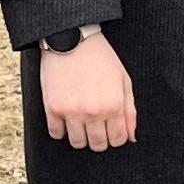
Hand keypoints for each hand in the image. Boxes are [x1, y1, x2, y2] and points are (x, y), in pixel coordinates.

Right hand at [39, 35, 136, 150]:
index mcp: (114, 106)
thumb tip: (131, 137)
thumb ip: (130, 110)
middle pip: (98, 145)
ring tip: (80, 122)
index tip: (110, 130)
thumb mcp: (123, 80)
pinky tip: (65, 118)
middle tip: (95, 126)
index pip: (118, 140)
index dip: (115, 137)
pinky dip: (60, 130)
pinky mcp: (53, 108)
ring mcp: (72, 111)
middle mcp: (94, 112)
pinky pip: (56, 133)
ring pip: (77, 143)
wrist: (72, 39)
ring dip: (80, 136)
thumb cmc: (101, 58)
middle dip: (99, 139)